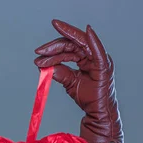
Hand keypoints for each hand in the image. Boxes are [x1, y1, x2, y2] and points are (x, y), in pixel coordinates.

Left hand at [33, 19, 123, 142]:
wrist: (97, 112)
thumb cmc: (87, 97)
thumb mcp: (68, 81)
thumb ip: (59, 71)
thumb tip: (43, 65)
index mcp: (86, 58)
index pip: (68, 47)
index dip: (53, 48)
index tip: (38, 53)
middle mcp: (93, 56)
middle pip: (72, 43)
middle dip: (53, 46)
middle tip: (38, 51)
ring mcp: (100, 59)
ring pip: (78, 45)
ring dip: (59, 46)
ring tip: (43, 53)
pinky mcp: (104, 65)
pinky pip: (98, 50)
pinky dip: (93, 40)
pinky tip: (87, 30)